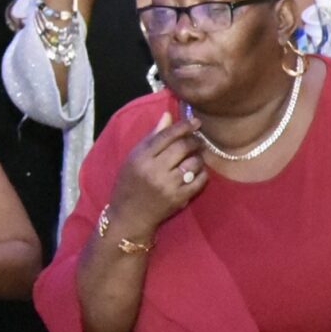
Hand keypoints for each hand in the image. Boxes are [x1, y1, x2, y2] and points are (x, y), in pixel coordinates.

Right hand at [105, 114, 210, 242]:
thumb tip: (168, 115)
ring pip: (194, 163)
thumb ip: (151, 137)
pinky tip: (196, 172)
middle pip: (183, 147)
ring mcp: (168, 185)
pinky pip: (200, 180)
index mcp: (141, 158)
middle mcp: (154, 170)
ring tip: (195, 157)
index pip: (167, 135)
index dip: (184, 126)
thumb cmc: (129, 183)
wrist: (128, 216)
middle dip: (194, 141)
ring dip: (199, 157)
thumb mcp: (133, 158)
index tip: (195, 121)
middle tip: (197, 141)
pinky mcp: (179, 198)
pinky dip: (202, 173)